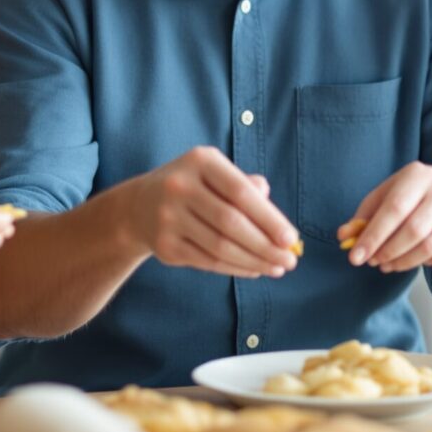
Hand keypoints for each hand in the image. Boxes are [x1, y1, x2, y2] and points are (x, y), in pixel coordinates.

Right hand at [132, 147, 298, 277]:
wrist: (140, 206)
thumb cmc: (196, 188)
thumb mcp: (218, 175)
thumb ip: (249, 189)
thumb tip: (280, 225)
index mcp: (200, 161)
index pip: (241, 193)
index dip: (269, 218)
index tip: (292, 239)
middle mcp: (180, 186)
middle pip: (231, 223)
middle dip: (266, 245)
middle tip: (290, 260)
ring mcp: (168, 217)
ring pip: (220, 247)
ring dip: (255, 261)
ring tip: (277, 268)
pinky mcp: (164, 245)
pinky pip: (207, 262)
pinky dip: (236, 268)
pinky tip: (255, 269)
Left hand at [339, 162, 431, 271]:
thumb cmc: (411, 201)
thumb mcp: (385, 200)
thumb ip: (363, 217)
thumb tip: (343, 237)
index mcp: (418, 174)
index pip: (393, 209)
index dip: (373, 236)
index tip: (355, 257)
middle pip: (412, 230)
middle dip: (387, 251)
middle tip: (372, 262)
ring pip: (427, 247)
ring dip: (401, 262)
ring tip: (386, 264)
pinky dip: (421, 263)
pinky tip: (409, 259)